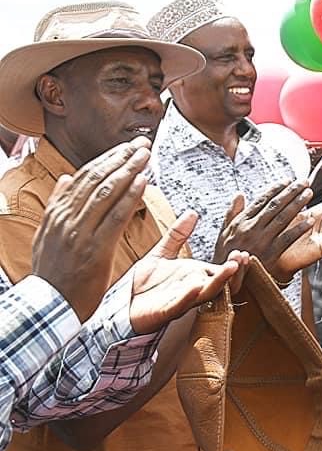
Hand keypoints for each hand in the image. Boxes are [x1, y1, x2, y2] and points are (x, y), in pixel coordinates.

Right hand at [32, 137, 151, 321]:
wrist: (48, 306)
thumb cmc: (53, 273)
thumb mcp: (48, 235)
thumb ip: (58, 206)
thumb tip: (67, 179)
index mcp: (58, 214)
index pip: (85, 177)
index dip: (107, 159)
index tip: (126, 147)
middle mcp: (67, 219)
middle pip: (97, 179)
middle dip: (122, 158)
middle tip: (142, 144)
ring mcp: (80, 233)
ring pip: (107, 193)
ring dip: (129, 170)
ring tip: (146, 154)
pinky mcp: (95, 250)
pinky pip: (115, 217)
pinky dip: (130, 196)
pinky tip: (144, 181)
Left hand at [129, 211, 246, 333]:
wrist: (123, 305)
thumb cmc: (145, 283)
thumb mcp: (162, 253)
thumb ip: (177, 235)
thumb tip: (192, 213)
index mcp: (196, 276)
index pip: (221, 270)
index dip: (234, 263)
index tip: (242, 252)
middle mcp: (194, 288)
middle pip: (221, 282)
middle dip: (233, 272)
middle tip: (241, 258)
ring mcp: (182, 300)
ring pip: (206, 293)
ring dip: (219, 282)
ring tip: (229, 269)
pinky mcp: (165, 311)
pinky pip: (180, 304)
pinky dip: (188, 296)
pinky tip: (196, 286)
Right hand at [213, 180, 314, 281]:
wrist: (225, 281)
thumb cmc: (225, 256)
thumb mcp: (223, 233)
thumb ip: (232, 213)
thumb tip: (240, 194)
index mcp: (241, 222)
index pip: (261, 200)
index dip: (276, 189)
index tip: (287, 180)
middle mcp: (252, 229)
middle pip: (275, 206)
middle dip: (291, 192)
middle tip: (304, 182)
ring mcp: (262, 241)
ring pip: (283, 218)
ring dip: (297, 205)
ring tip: (308, 194)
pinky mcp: (271, 255)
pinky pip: (287, 239)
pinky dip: (299, 229)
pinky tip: (309, 221)